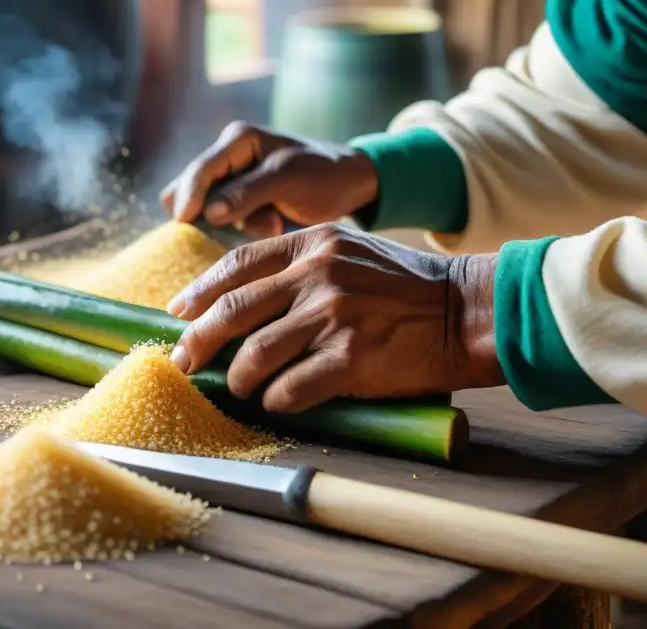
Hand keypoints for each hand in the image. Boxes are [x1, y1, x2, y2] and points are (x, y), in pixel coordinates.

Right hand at [160, 121, 378, 238]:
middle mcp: (228, 159)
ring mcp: (232, 183)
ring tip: (273, 222)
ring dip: (233, 224)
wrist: (348, 186)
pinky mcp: (239, 205)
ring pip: (205, 212)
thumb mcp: (287, 178)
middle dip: (211, 213)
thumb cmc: (322, 174)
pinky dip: (244, 230)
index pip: (200, 170)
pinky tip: (273, 225)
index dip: (189, 196)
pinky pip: (223, 224)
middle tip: (241, 225)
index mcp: (237, 140)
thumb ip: (247, 192)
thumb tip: (207, 213)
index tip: (186, 222)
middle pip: (189, 190)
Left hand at [166, 224, 502, 412]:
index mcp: (312, 244)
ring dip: (239, 379)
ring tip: (241, 388)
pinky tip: (278, 402)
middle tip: (183, 362)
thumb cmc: (407, 285)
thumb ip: (301, 265)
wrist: (469, 311)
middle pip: (233, 311)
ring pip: (254, 356)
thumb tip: (245, 299)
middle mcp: (317, 274)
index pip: (236, 264)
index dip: (199, 291)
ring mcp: (333, 316)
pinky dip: (276, 400)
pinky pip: (290, 389)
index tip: (178, 313)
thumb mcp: (350, 251)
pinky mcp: (351, 359)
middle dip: (197, 341)